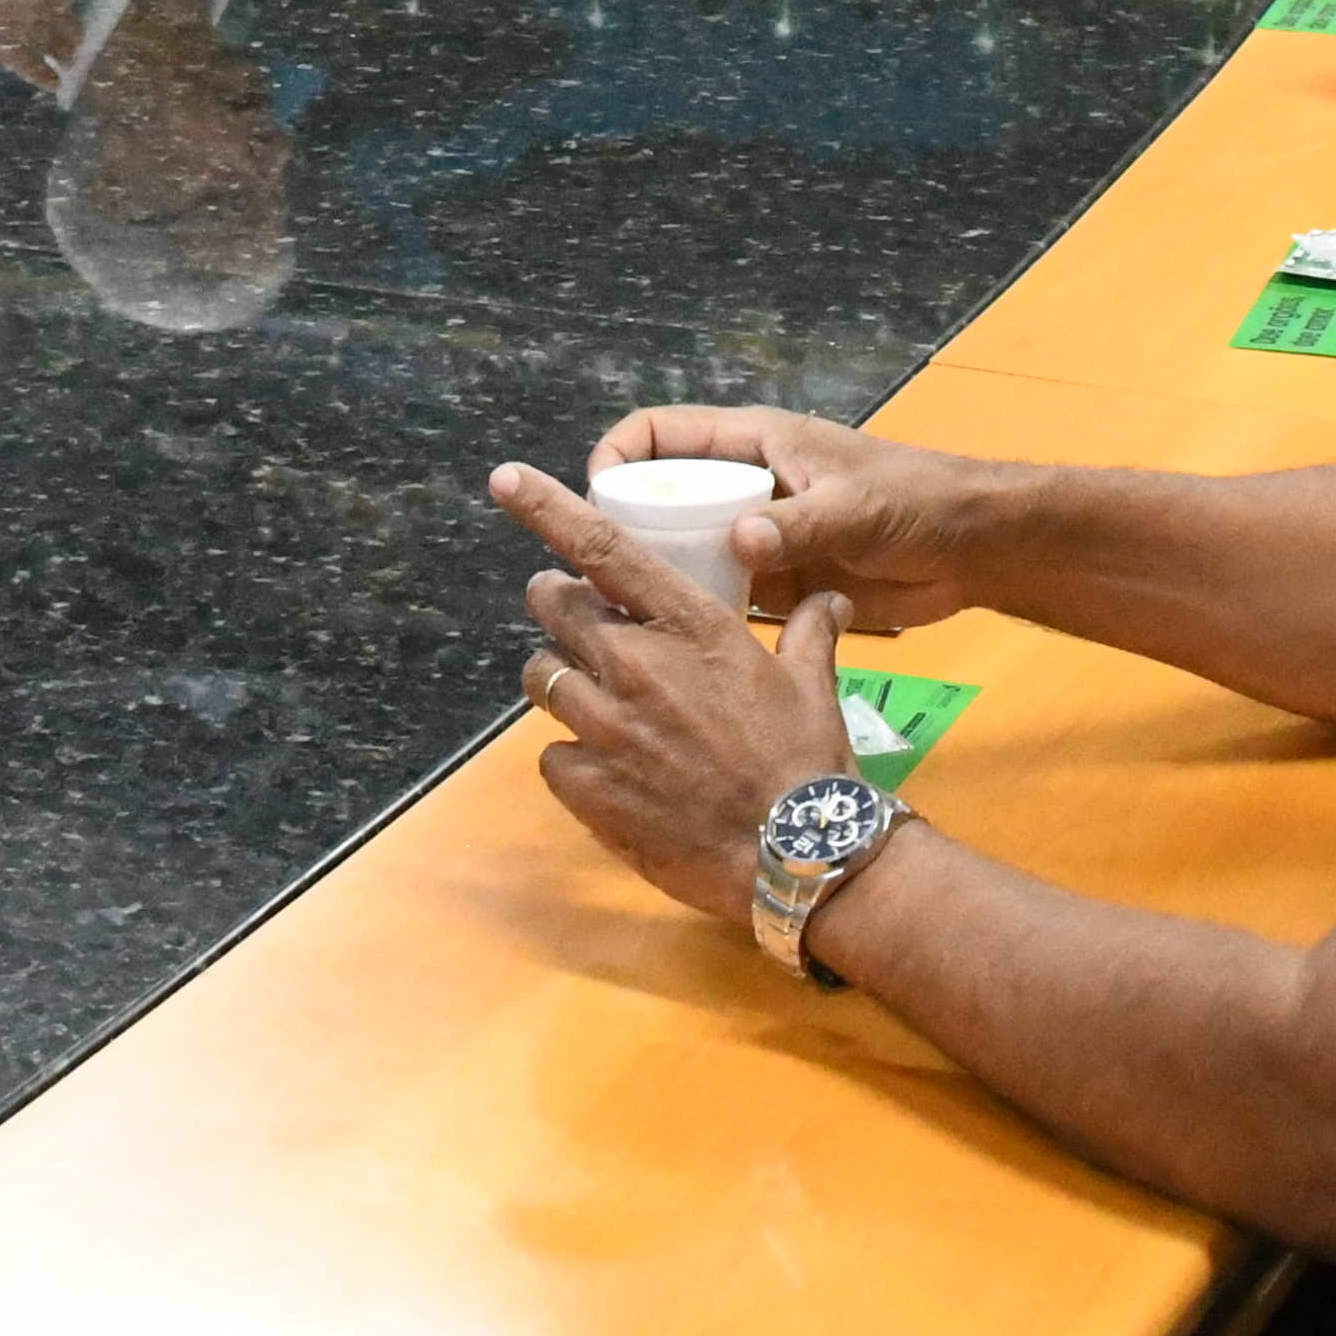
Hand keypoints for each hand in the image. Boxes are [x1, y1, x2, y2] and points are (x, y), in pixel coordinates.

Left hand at [487, 461, 870, 924]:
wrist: (796, 856)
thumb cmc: (807, 760)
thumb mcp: (812, 683)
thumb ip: (809, 629)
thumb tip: (831, 599)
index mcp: (688, 626)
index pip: (603, 548)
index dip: (547, 508)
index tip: (504, 479)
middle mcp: (634, 665)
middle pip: (552, 608)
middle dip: (558, 606)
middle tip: (580, 622)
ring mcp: (604, 727)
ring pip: (541, 678)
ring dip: (561, 680)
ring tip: (596, 699)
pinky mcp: (588, 787)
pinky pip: (550, 754)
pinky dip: (570, 757)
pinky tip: (606, 769)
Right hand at [577, 402, 998, 632]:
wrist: (973, 550)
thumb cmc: (916, 502)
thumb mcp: (856, 507)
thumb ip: (799, 524)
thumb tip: (738, 543)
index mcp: (755, 443)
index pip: (662, 433)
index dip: (618, 455)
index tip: (592, 500)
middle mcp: (746, 486)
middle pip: (661, 497)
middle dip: (622, 528)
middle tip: (594, 580)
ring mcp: (759, 535)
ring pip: (684, 549)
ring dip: (655, 578)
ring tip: (621, 623)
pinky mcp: (777, 582)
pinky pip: (718, 592)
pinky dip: (695, 612)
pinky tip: (674, 649)